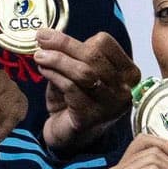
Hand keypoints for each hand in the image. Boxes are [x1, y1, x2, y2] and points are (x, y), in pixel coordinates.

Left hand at [36, 29, 138, 154]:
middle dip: (64, 44)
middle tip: (41, 38)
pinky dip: (54, 76)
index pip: (106, 44)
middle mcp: (125, 90)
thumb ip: (73, 55)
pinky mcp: (92, 117)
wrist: (69, 133)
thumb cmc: (76, 98)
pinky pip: (72, 89)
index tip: (49, 35)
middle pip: (94, 56)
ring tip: (39, 56)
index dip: (76, 38)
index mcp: (128, 73)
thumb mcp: (79, 71)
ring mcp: (110, 106)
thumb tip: (47, 35)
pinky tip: (43, 70)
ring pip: (84, 73)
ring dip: (58, 60)